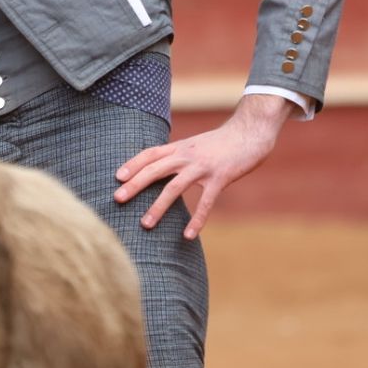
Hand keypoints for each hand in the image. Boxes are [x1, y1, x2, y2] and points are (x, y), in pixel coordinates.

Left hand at [113, 94, 296, 238]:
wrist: (250, 132)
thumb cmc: (222, 142)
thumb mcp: (195, 144)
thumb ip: (179, 155)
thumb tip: (160, 168)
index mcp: (179, 147)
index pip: (150, 153)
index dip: (132, 164)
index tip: (117, 177)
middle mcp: (187, 156)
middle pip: (155, 169)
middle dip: (135, 184)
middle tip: (117, 199)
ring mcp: (202, 167)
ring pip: (174, 187)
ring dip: (158, 207)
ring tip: (145, 224)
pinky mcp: (220, 178)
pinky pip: (206, 202)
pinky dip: (197, 220)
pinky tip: (188, 235)